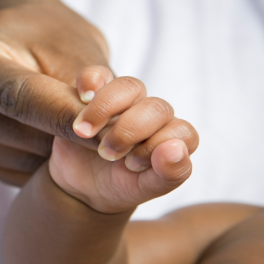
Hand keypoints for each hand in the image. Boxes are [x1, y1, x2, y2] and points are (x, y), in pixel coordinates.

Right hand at [0, 0, 110, 185]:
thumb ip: (88, 81)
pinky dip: (42, 162)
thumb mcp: (71, 43)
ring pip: (19, 158)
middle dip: (66, 139)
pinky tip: (57, 142)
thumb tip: (106, 119)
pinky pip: (13, 171)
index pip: (17, 97)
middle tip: (112, 138)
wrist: (8, 40)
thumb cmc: (43, 34)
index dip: (63, 118)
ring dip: (57, 153)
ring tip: (84, 134)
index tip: (109, 132)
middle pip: (17, 132)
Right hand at [49, 71, 198, 212]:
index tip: (131, 165)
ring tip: (84, 132)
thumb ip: (169, 174)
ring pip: (130, 87)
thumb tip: (176, 150)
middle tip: (106, 153)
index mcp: (170, 138)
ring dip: (106, 109)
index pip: (182, 131)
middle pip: (156, 108)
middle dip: (130, 131)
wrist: (81, 186)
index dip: (158, 146)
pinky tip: (83, 96)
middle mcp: (151, 116)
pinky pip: (96, 74)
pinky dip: (90, 80)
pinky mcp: (94, 94)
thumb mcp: (143, 189)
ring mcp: (123, 103)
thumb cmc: (118, 185)